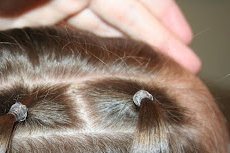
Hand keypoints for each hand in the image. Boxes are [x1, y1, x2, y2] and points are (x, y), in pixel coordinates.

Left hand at [0, 0, 200, 72]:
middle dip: (158, 36)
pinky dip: (104, 51)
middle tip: (186, 62)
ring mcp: (59, 5)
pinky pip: (83, 38)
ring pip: (107, 27)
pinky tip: (120, 63)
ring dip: (135, 46)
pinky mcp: (43, 24)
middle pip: (127, 12)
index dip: (160, 17)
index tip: (184, 41)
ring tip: (162, 68)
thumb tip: (127, 1)